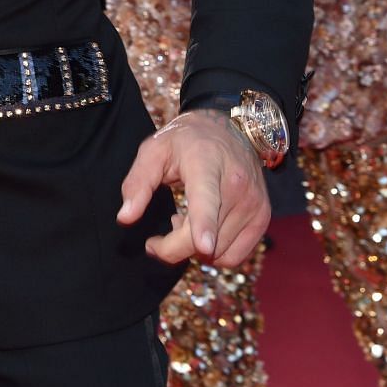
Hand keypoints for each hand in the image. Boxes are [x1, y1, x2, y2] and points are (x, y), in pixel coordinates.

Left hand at [117, 109, 268, 267]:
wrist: (230, 128)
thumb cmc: (186, 141)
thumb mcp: (155, 151)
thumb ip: (138, 183)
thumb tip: (125, 218)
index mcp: (206, 165)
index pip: (206, 199)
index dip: (203, 225)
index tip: (203, 244)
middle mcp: (237, 186)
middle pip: (202, 239)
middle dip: (171, 248)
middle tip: (153, 242)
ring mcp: (254, 204)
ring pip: (216, 254)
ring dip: (192, 249)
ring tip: (182, 221)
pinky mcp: (262, 218)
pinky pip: (233, 257)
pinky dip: (214, 253)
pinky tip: (203, 230)